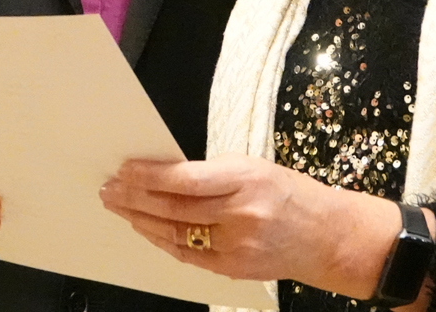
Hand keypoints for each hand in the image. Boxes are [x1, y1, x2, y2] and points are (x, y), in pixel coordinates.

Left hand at [99, 156, 405, 300]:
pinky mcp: (232, 269)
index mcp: (246, 179)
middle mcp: (241, 215)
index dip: (149, 176)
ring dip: (140, 219)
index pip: (185, 179)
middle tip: (110, 187)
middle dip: (135, 197)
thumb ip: (212, 172)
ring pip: (175, 233)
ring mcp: (236, 246)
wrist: (325, 236)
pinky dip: (161, 241)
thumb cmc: (288, 193)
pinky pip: (187, 255)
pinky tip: (144, 228)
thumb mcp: (254, 167)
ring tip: (118, 206)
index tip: (125, 168)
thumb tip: (163, 173)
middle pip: (174, 208)